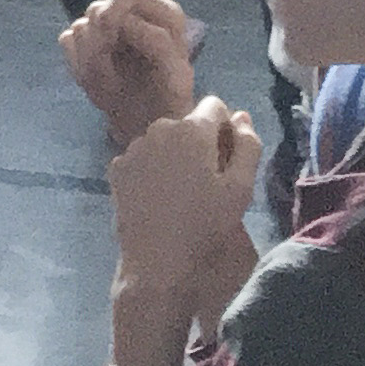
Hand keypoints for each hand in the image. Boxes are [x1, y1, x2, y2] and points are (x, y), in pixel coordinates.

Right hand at [63, 0, 205, 142]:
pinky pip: (67, 40)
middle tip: (111, 69)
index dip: (114, 14)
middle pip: (97, 7)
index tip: (113, 43)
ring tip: (110, 83)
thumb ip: (156, 43)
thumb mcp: (174, 75)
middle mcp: (133, 14)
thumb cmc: (169, 100)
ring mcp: (107, 28)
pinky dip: (77, 63)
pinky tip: (97, 80)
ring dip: (90, 59)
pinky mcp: (86, 42)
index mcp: (162, 13)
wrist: (148, 124)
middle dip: (99, 41)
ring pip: (79, 27)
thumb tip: (115, 21)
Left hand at [105, 91, 272, 365]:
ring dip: (176, 154)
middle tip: (209, 180)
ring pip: (164, 140)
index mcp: (191, 129)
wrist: (158, 259)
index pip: (215, 106)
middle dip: (201, 142)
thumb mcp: (241, 186)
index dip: (226, 128)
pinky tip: (161, 197)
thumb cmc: (207, 222)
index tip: (229, 157)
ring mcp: (132, 147)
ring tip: (185, 191)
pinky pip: (144, 158)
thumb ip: (248, 145)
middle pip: (188, 123)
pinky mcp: (117, 167)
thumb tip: (242, 116)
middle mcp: (157, 128)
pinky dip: (154, 168)